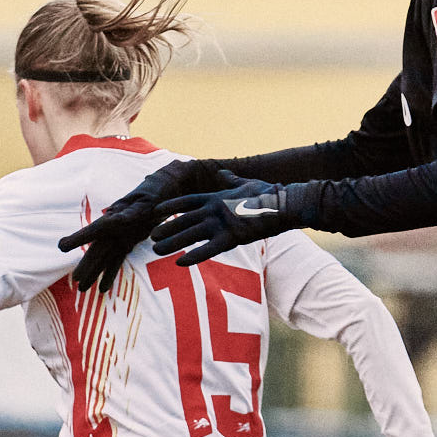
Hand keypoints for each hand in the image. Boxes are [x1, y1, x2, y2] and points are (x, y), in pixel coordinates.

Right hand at [60, 158, 223, 292]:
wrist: (164, 189)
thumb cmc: (156, 192)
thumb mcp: (147, 199)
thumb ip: (132, 210)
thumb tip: (117, 219)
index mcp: (115, 216)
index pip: (94, 230)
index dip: (77, 238)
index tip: (62, 246)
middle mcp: (114, 228)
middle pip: (97, 248)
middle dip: (86, 265)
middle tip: (76, 280)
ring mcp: (120, 236)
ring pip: (103, 257)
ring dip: (94, 273)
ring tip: (82, 289)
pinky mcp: (128, 242)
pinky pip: (116, 260)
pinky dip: (110, 274)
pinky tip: (103, 288)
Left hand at [152, 173, 292, 265]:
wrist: (284, 204)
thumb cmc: (268, 194)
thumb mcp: (245, 183)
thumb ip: (230, 180)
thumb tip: (222, 173)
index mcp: (216, 197)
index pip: (186, 201)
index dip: (170, 206)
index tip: (156, 212)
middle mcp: (214, 209)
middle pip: (183, 219)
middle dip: (166, 228)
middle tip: (151, 236)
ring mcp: (221, 223)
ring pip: (190, 234)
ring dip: (172, 243)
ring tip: (156, 250)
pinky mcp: (232, 238)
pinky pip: (208, 250)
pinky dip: (193, 257)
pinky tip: (180, 263)